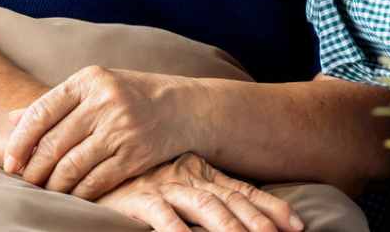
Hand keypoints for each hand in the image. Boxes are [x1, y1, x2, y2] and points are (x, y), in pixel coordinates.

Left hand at [2, 66, 198, 200]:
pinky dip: (79, 193)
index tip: (10, 162)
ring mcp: (121, 128)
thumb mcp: (94, 89)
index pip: (41, 112)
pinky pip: (96, 181)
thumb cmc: (129, 97)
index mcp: (89, 80)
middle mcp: (105, 102)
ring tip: (47, 189)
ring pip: (72, 166)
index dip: (20, 141)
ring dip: (54, 184)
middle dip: (34, 168)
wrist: (182, 108)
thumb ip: (54, 104)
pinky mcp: (135, 154)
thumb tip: (11, 119)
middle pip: (54, 143)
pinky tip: (73, 194)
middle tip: (27, 180)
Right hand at [94, 153, 303, 231]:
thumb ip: (203, 196)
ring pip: (205, 208)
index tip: (297, 225)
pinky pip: (163, 217)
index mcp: (201, 172)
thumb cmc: (135, 181)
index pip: (243, 191)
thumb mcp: (175, 185)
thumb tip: (235, 220)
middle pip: (231, 202)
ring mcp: (165, 186)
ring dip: (229, 228)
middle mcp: (188, 176)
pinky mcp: (139, 198)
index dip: (271, 208)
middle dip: (259, 222)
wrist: (92, 163)